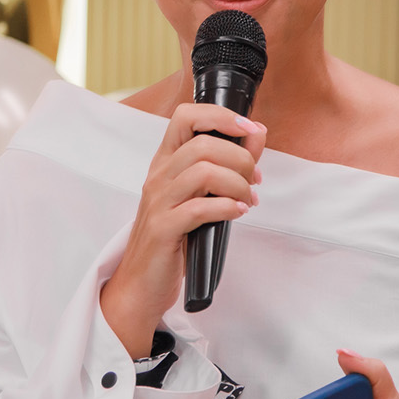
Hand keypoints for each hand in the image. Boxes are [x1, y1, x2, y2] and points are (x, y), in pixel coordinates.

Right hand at [100, 102, 265, 356]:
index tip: (250, 129)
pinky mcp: (162, 229)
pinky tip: (237, 213)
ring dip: (237, 184)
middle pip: (202, 144)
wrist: (141, 283)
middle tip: (254, 180)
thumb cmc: (173, 238)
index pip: (186, 116)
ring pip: (203, 171)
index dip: (221, 115)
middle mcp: (158, 176)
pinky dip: (226, 208)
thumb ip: (228, 163)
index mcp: (165, 162)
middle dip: (240, 158)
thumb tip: (257, 134)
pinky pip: (199, 208)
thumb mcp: (200, 195)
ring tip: (247, 199)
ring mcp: (158, 202)